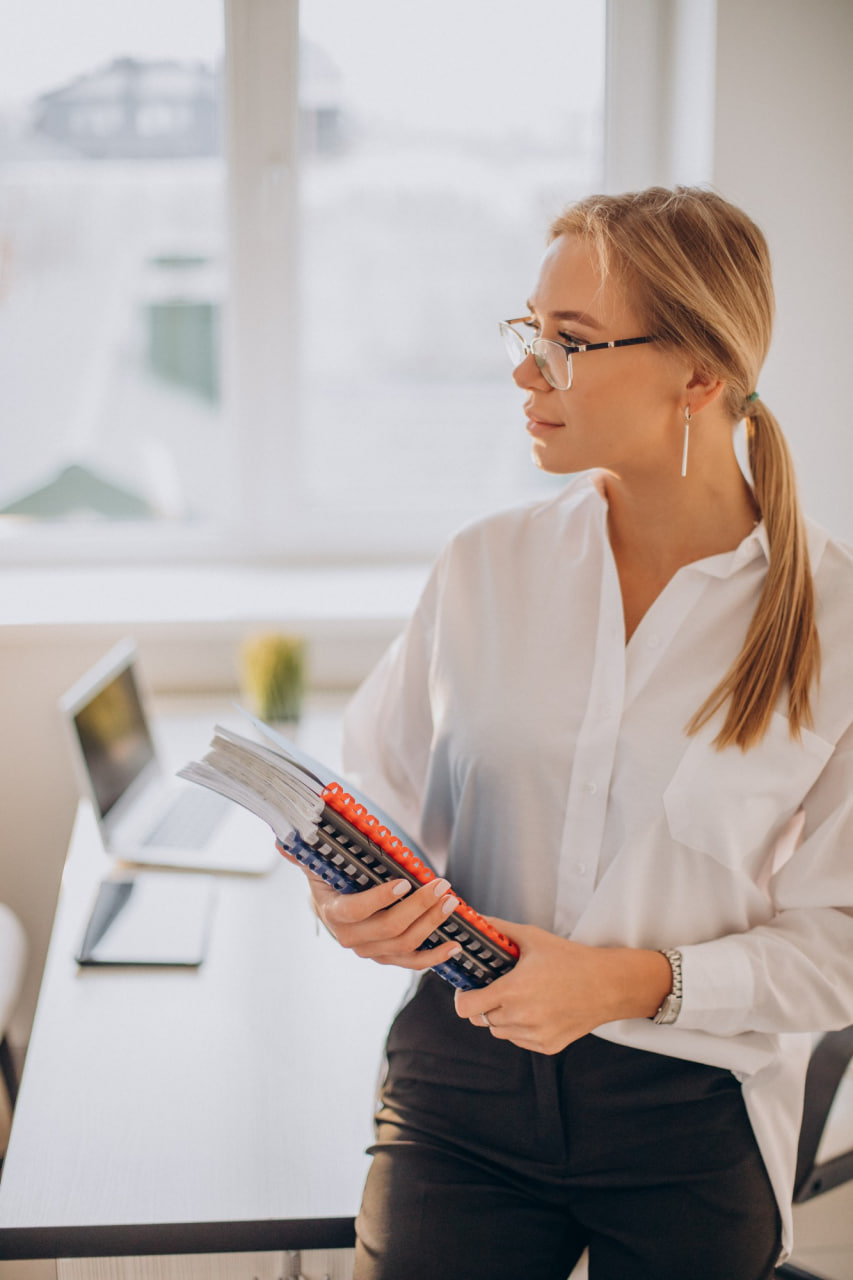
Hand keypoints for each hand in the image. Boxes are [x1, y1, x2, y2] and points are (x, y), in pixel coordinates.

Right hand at [277, 841, 463, 970]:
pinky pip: (412, 963)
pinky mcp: (386, 957)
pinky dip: (435, 957)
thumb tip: (281, 842)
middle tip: (441, 885)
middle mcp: (350, 938)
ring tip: (451, 902)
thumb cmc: (331, 877)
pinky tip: (454, 945)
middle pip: (390, 928)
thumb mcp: (317, 862)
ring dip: (432, 925)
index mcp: (332, 912)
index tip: (403, 883)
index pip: (356, 910)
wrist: (333, 903)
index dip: (380, 899)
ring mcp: (370, 951)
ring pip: (405, 945)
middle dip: (420, 907)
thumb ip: (303, 852)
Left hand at [453, 917, 672, 1054]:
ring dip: (501, 1017)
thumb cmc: (571, 959)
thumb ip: (500, 929)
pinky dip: (520, 1028)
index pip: (466, 1007)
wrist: (608, 985)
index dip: (462, 997)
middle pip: (481, 1019)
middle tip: (496, 988)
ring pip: (499, 1031)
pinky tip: (535, 1009)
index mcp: (513, 991)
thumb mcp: (533, 938)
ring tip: (519, 997)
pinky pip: (519, 1040)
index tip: (468, 989)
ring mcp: (534, 1035)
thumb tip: (476, 920)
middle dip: (483, 1004)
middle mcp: (521, 1017)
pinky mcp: (547, 1046)